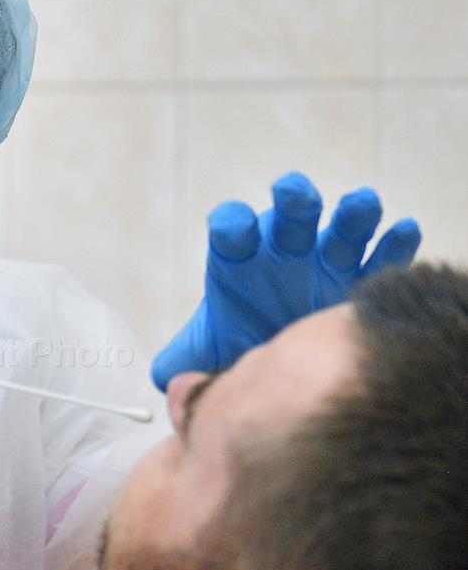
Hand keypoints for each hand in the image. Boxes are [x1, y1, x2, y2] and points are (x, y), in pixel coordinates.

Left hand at [151, 172, 420, 389]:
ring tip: (362, 204)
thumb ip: (184, 360)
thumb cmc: (240, 341)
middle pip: (290, 218)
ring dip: (353, 214)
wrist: (282, 362)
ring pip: (343, 228)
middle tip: (292, 193)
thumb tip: (168, 377)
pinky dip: (394, 243)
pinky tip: (402, 232)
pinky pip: (383, 255)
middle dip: (292, 202)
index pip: (231, 232)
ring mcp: (327, 260)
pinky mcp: (364, 278)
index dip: (231, 227)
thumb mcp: (209, 353)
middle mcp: (284, 250)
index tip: (233, 229)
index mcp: (240, 258)